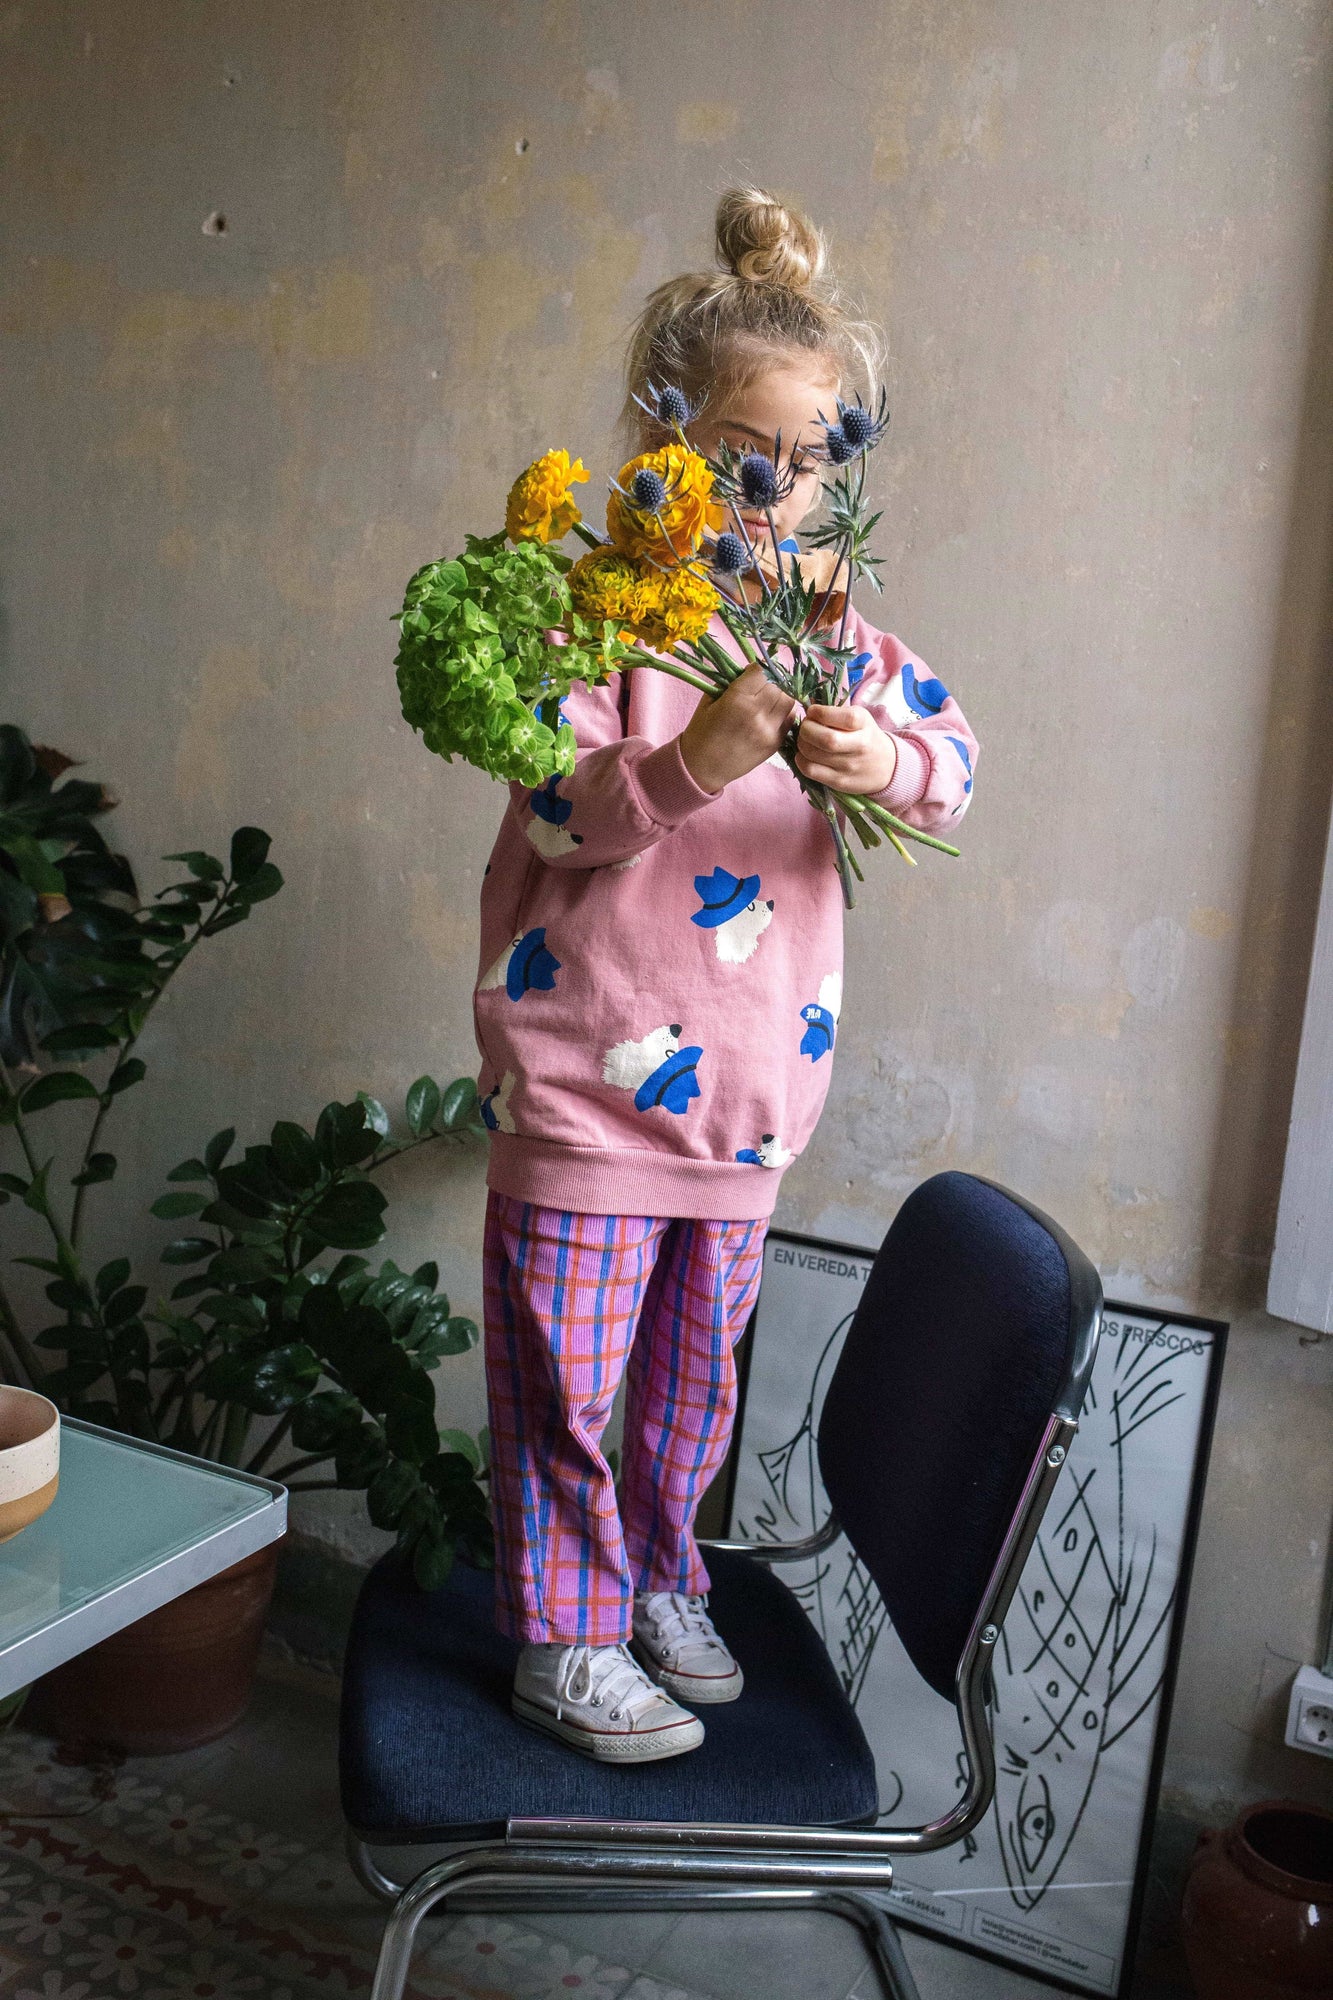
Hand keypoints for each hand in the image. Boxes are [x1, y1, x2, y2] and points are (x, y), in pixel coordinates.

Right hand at [679, 665, 799, 793]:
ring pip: (788, 700)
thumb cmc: (701, 733)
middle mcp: (757, 714)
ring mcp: (769, 730)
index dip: (756, 670)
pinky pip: (790, 718)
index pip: (761, 671)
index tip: (750, 674)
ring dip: (779, 696)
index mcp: (737, 700)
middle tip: (759, 688)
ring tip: (766, 701)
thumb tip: (749, 670)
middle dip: (769, 682)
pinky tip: (771, 715)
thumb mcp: (709, 701)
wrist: (702, 768)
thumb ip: (730, 683)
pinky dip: (783, 713)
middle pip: (777, 685)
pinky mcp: (776, 743)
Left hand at [796, 701, 897, 795]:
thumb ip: (836, 712)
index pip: (839, 716)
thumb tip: (808, 708)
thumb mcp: (860, 717)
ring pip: (812, 754)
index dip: (818, 712)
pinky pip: (810, 770)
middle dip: (806, 729)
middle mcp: (859, 745)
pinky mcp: (839, 781)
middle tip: (806, 727)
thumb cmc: (865, 736)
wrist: (886, 766)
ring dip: (801, 744)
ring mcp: (849, 766)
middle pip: (825, 738)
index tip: (813, 712)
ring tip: (805, 740)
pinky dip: (801, 760)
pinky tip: (805, 755)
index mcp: (863, 723)